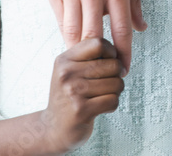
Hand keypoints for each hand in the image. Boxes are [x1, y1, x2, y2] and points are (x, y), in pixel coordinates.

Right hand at [40, 38, 124, 153]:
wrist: (52, 128)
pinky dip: (111, 105)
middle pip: (112, 64)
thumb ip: (89, 57)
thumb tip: (119, 51)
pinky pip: (113, 100)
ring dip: (115, 91)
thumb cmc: (68, 97)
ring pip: (116, 83)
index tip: (109, 62)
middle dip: (117, 75)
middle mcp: (67, 74)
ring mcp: (73, 92)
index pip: (98, 43)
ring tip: (102, 96)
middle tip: (107, 84)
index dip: (111, 52)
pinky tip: (100, 107)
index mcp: (64, 60)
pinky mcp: (82, 110)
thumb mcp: (69, 71)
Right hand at [44, 0, 146, 73]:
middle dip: (99, 58)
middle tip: (103, 70)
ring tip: (86, 61)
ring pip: (73, 32)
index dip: (123, 53)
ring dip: (80, 50)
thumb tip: (141, 28)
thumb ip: (133, 2)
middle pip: (94, 36)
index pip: (120, 29)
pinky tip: (73, 38)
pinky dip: (67, 32)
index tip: (124, 69)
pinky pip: (60, 20)